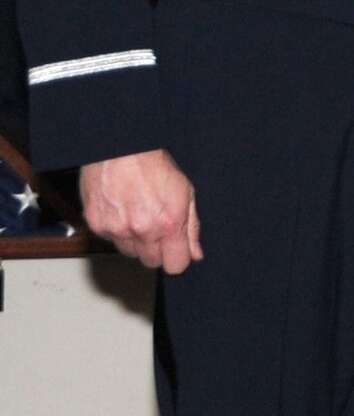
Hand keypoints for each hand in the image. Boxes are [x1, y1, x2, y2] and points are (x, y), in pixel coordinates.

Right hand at [80, 149, 202, 272]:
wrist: (120, 149)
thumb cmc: (155, 166)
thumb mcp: (185, 192)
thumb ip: (192, 227)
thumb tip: (195, 255)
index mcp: (168, 223)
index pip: (175, 265)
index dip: (176, 259)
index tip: (175, 250)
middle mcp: (142, 230)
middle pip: (151, 262)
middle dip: (156, 250)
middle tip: (156, 226)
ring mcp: (117, 229)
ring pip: (129, 252)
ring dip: (135, 241)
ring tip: (138, 215)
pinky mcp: (96, 225)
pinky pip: (110, 240)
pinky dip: (117, 231)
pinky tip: (122, 210)